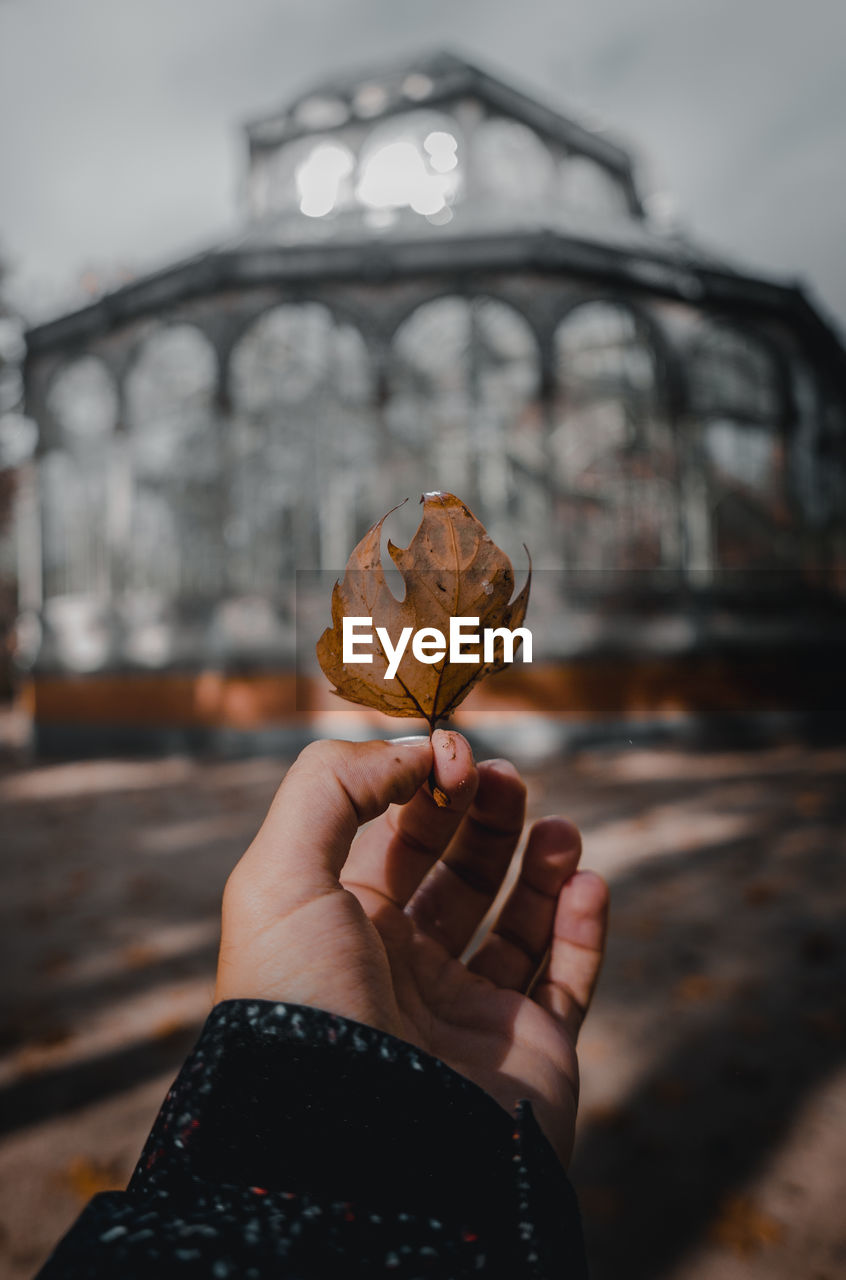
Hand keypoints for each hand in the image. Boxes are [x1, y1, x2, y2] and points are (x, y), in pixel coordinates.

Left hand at [215, 731, 608, 1166]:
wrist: (358, 1152)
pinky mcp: (530, 1054)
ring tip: (558, 828)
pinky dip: (585, 927)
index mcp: (341, 931)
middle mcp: (404, 970)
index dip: (422, 788)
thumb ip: (329, 787)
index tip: (455, 756)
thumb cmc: (303, 1006)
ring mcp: (469, 1015)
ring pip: (520, 923)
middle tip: (505, 780)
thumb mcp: (277, 876)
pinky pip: (569, 981)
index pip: (392, 840)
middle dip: (485, 818)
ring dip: (543, 864)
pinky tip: (588, 881)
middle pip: (458, 873)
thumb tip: (410, 752)